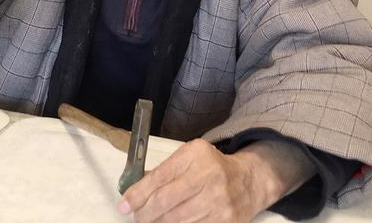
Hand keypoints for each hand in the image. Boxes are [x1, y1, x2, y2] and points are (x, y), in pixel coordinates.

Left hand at [118, 139, 315, 222]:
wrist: (248, 181)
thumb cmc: (210, 167)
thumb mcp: (189, 158)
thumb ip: (164, 171)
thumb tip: (134, 192)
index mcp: (195, 154)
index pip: (159, 177)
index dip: (138, 194)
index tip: (124, 206)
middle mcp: (208, 175)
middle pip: (165, 201)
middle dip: (144, 213)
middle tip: (136, 217)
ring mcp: (219, 200)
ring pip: (176, 220)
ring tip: (150, 221)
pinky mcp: (225, 220)